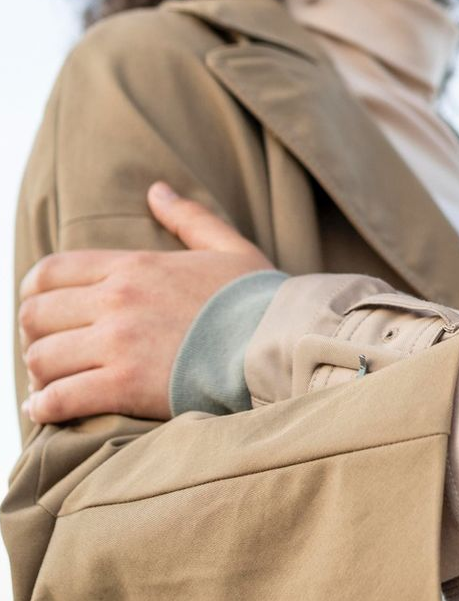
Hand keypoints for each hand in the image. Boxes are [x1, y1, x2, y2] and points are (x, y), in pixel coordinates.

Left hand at [19, 183, 270, 424]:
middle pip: (35, 315)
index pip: (50, 272)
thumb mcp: (228, 247)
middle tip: (54, 351)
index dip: (35, 294)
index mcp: (135, 266)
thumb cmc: (258, 298)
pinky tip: (49, 409)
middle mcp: (118, 300)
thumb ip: (187, 218)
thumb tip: (157, 190)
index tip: (47, 313)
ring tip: (52, 384)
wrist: (281, 340)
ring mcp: (118, 343)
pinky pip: (58, 399)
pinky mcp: (123, 386)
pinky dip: (44, 408)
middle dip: (35, 335)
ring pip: (40, 358)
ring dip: (40, 375)